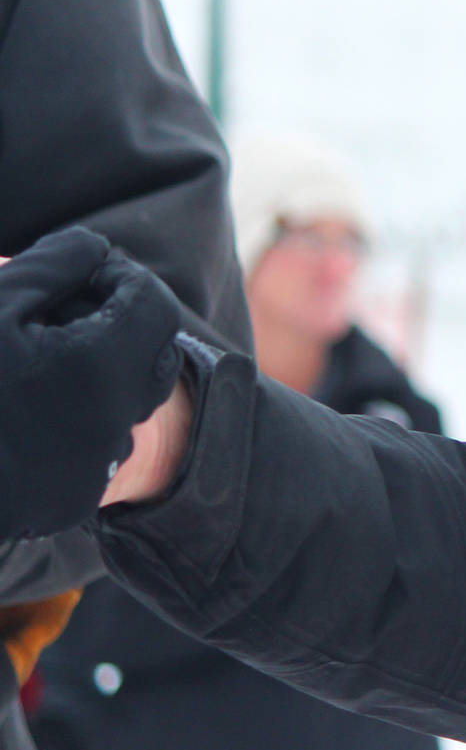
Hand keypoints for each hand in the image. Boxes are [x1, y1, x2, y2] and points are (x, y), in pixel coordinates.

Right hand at [0, 227, 183, 537]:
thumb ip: (55, 265)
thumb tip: (98, 250)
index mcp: (98, 367)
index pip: (153, 305)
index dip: (124, 279)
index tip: (86, 274)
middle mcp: (113, 421)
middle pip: (154, 356)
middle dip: (124, 326)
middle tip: (68, 314)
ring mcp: (97, 467)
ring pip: (128, 405)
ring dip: (100, 377)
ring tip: (40, 366)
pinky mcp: (74, 499)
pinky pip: (98, 449)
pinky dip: (77, 423)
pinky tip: (28, 415)